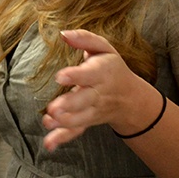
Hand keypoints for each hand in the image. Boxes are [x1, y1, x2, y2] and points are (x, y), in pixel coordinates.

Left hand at [41, 29, 154, 150]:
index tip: (60, 77)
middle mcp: (98, 93)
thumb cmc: (111, 67)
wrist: (130, 97)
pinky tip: (49, 144)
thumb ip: (84, 39)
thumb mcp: (104, 48)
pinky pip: (76, 131)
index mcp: (102, 72)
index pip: (89, 74)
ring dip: (64, 123)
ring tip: (48, 121)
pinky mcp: (87, 121)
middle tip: (53, 108)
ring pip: (80, 119)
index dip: (75, 75)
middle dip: (69, 105)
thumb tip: (63, 33)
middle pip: (85, 100)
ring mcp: (93, 110)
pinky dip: (62, 138)